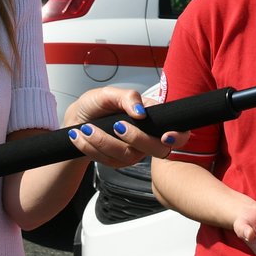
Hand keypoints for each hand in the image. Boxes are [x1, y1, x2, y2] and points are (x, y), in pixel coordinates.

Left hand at [64, 88, 187, 167]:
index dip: (178, 136)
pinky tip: (80, 136)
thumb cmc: (95, 105)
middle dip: (135, 138)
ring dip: (103, 141)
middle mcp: (147, 137)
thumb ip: (127, 97)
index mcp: (152, 118)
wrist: (76, 121)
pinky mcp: (118, 162)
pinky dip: (91, 147)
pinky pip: (109, 160)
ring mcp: (134, 152)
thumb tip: (141, 112)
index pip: (178, 131)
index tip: (166, 136)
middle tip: (116, 125)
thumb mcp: (108, 94)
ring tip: (87, 128)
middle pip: (156, 149)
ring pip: (128, 155)